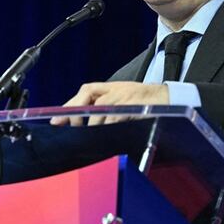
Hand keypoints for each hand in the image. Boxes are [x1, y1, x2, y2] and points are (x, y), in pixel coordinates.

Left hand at [49, 81, 169, 125]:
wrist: (168, 100)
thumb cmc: (141, 103)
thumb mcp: (120, 101)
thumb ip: (100, 108)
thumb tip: (77, 121)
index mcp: (108, 87)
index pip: (83, 93)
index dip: (68, 106)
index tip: (55, 121)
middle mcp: (113, 89)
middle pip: (86, 97)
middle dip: (74, 113)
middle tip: (71, 128)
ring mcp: (122, 95)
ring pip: (98, 109)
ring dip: (90, 124)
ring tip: (86, 136)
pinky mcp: (132, 105)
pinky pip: (114, 116)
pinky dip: (106, 125)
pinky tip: (104, 134)